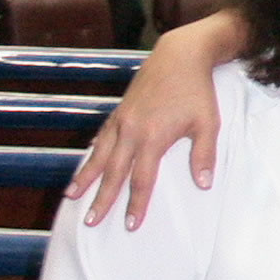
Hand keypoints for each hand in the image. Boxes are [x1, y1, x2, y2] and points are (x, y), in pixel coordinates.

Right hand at [68, 12, 242, 228]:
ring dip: (86, 176)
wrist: (180, 55)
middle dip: (101, 199)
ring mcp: (122, 119)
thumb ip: (204, 155)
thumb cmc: (197, 90)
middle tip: (90, 222)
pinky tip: (86, 162)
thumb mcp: (208, 123)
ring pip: (99, 154)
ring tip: (72, 196)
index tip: (130, 225)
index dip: (136, 203)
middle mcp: (132, 130)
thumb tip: (204, 185)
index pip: (142, 179)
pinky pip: (102, 136)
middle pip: (113, 172)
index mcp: (153, 137)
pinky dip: (92, 151)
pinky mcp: (120, 110)